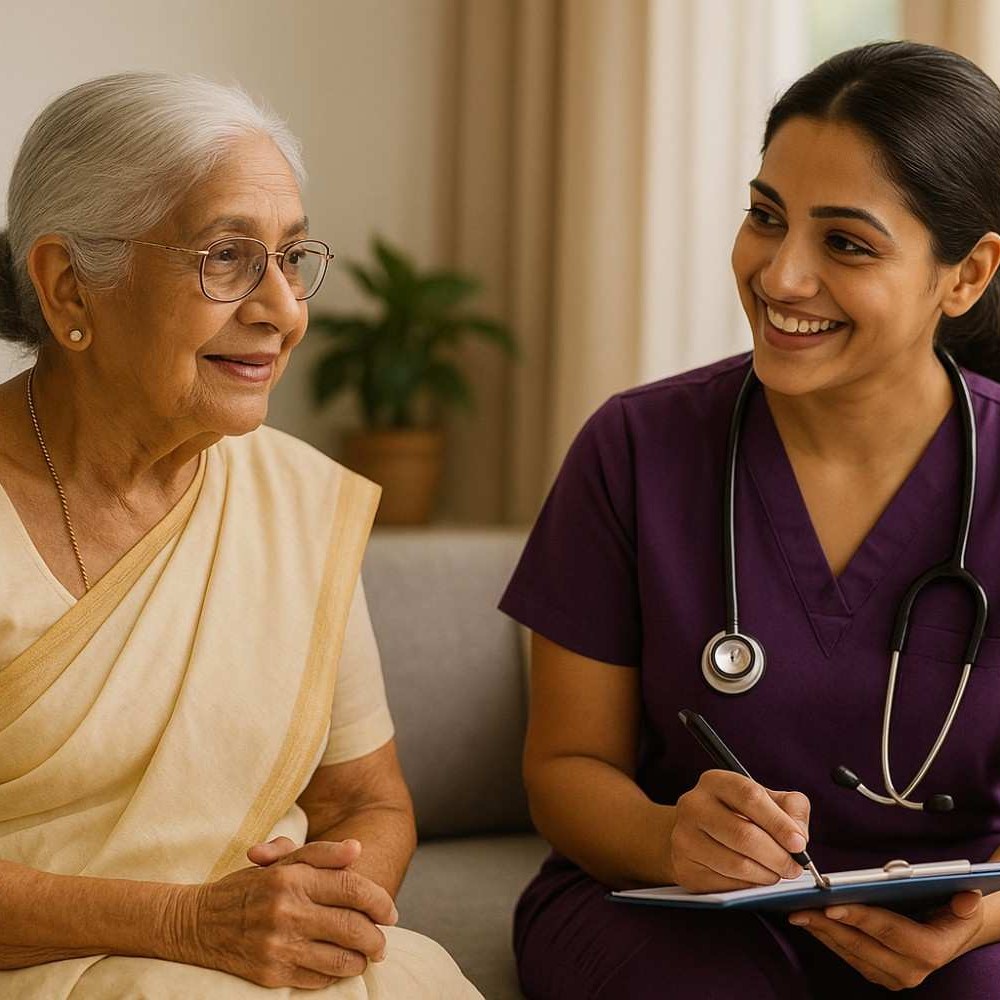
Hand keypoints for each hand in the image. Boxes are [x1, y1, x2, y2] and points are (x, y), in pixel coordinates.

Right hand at [186, 838, 398, 989]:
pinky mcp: (271, 973)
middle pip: (352, 927)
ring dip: (361, 960)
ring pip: (340, 959)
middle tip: (383, 942)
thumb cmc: (248, 887)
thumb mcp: (281, 862)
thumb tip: (357, 849)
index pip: (351, 887)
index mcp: (293, 878)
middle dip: (377, 937)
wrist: (196, 923)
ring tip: (366, 956)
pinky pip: (318, 980)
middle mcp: (287, 911)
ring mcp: (279, 945)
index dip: (379, 901)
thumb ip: (322, 854)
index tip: (391, 912)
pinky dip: (334, 975)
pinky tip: (337, 967)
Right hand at [669, 770, 810, 891]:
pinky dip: (749, 887)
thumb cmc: (739, 814)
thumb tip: (799, 837)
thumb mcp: (766, 799)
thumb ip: (791, 808)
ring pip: (736, 864)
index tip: (799, 844)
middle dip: (777, 856)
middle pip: (743, 835)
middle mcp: (694, 805)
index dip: (778, 822)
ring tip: (777, 873)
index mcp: (715, 782)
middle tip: (794, 867)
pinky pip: (725, 885)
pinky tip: (755, 879)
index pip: (750, 796)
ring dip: (766, 875)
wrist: (695, 834)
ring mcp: (684, 838)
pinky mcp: (685, 868)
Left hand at [788, 892, 983, 989]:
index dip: (859, 917)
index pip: (888, 931)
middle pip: (860, 944)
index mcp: (930, 950)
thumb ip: (964, 901)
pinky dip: (827, 937)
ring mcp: (892, 976)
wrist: (951, 932)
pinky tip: (810, 921)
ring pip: (849, 952)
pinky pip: (847, 956)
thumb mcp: (964, 904)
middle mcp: (910, 970)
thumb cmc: (953, 910)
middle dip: (828, 925)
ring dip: (822, 932)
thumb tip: (966, 898)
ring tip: (798, 911)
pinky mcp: (878, 975)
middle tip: (800, 907)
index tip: (830, 905)